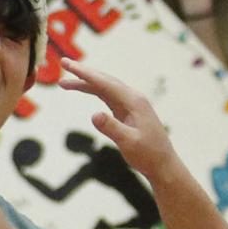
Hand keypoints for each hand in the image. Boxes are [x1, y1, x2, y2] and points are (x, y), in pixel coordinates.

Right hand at [57, 58, 180, 182]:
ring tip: (64, 82)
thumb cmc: (148, 155)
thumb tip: (94, 114)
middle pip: (104, 80)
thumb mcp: (129, 142)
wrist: (163, 165)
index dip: (85, 74)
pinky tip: (84, 89)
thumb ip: (112, 128)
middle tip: (64, 63)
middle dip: (83, 72)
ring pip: (105, 87)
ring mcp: (131, 104)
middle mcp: (133, 98)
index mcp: (134, 101)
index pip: (105, 83)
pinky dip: (94, 91)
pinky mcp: (128, 111)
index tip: (69, 65)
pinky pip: (108, 96)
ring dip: (86, 82)